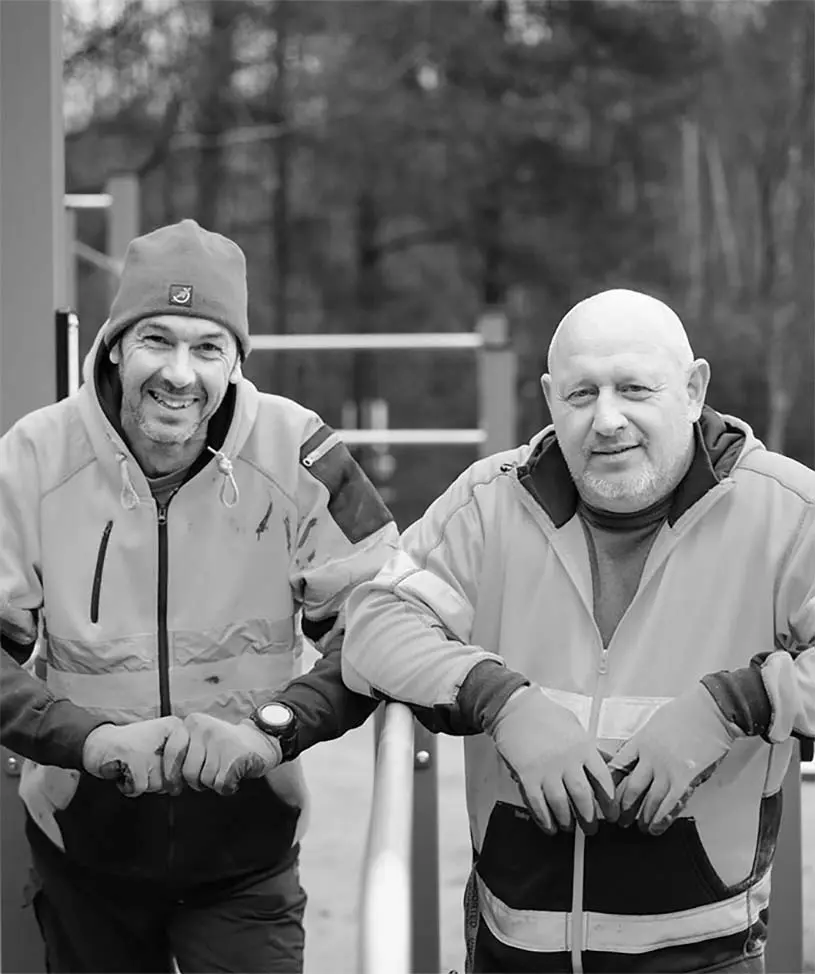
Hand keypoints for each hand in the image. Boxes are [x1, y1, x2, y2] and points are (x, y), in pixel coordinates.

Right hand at [82, 716, 187, 796]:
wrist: (100, 743)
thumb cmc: (134, 748)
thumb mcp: (161, 747)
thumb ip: (177, 763)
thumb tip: (178, 788)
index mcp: (176, 726)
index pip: (189, 763)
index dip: (174, 772)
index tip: (159, 762)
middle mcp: (165, 732)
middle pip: (174, 776)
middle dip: (158, 778)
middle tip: (143, 762)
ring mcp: (147, 747)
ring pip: (157, 784)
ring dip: (144, 783)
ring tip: (134, 765)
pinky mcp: (131, 761)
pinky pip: (140, 788)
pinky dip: (130, 786)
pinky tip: (124, 771)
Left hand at [163, 713, 280, 795]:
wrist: (265, 740)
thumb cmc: (230, 744)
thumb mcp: (203, 738)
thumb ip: (185, 749)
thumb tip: (165, 775)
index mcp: (193, 722)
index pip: (172, 752)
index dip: (172, 772)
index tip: (175, 783)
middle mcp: (204, 728)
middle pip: (188, 772)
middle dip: (198, 781)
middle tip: (210, 775)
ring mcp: (219, 741)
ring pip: (205, 780)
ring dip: (215, 783)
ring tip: (224, 771)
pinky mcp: (234, 756)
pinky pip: (221, 784)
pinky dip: (228, 786)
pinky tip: (234, 776)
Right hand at [487, 685, 616, 834]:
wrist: (516, 708)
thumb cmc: (547, 716)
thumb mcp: (576, 727)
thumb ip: (592, 749)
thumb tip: (609, 764)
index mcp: (583, 747)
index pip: (603, 781)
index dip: (609, 802)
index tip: (612, 814)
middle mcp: (567, 761)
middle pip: (583, 798)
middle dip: (589, 818)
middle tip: (591, 829)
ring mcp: (546, 769)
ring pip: (560, 805)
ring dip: (567, 821)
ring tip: (569, 828)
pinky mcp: (526, 775)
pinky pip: (537, 804)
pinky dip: (544, 819)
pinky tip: (549, 826)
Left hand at [608, 683, 740, 834]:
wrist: (710, 712)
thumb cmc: (685, 713)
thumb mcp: (654, 723)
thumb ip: (643, 741)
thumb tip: (635, 755)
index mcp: (640, 742)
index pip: (617, 767)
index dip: (610, 784)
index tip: (604, 795)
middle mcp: (650, 759)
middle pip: (630, 789)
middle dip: (623, 807)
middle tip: (618, 819)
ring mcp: (667, 770)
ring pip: (649, 801)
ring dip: (642, 817)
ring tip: (638, 827)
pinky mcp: (685, 780)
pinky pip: (670, 805)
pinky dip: (661, 820)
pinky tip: (655, 828)